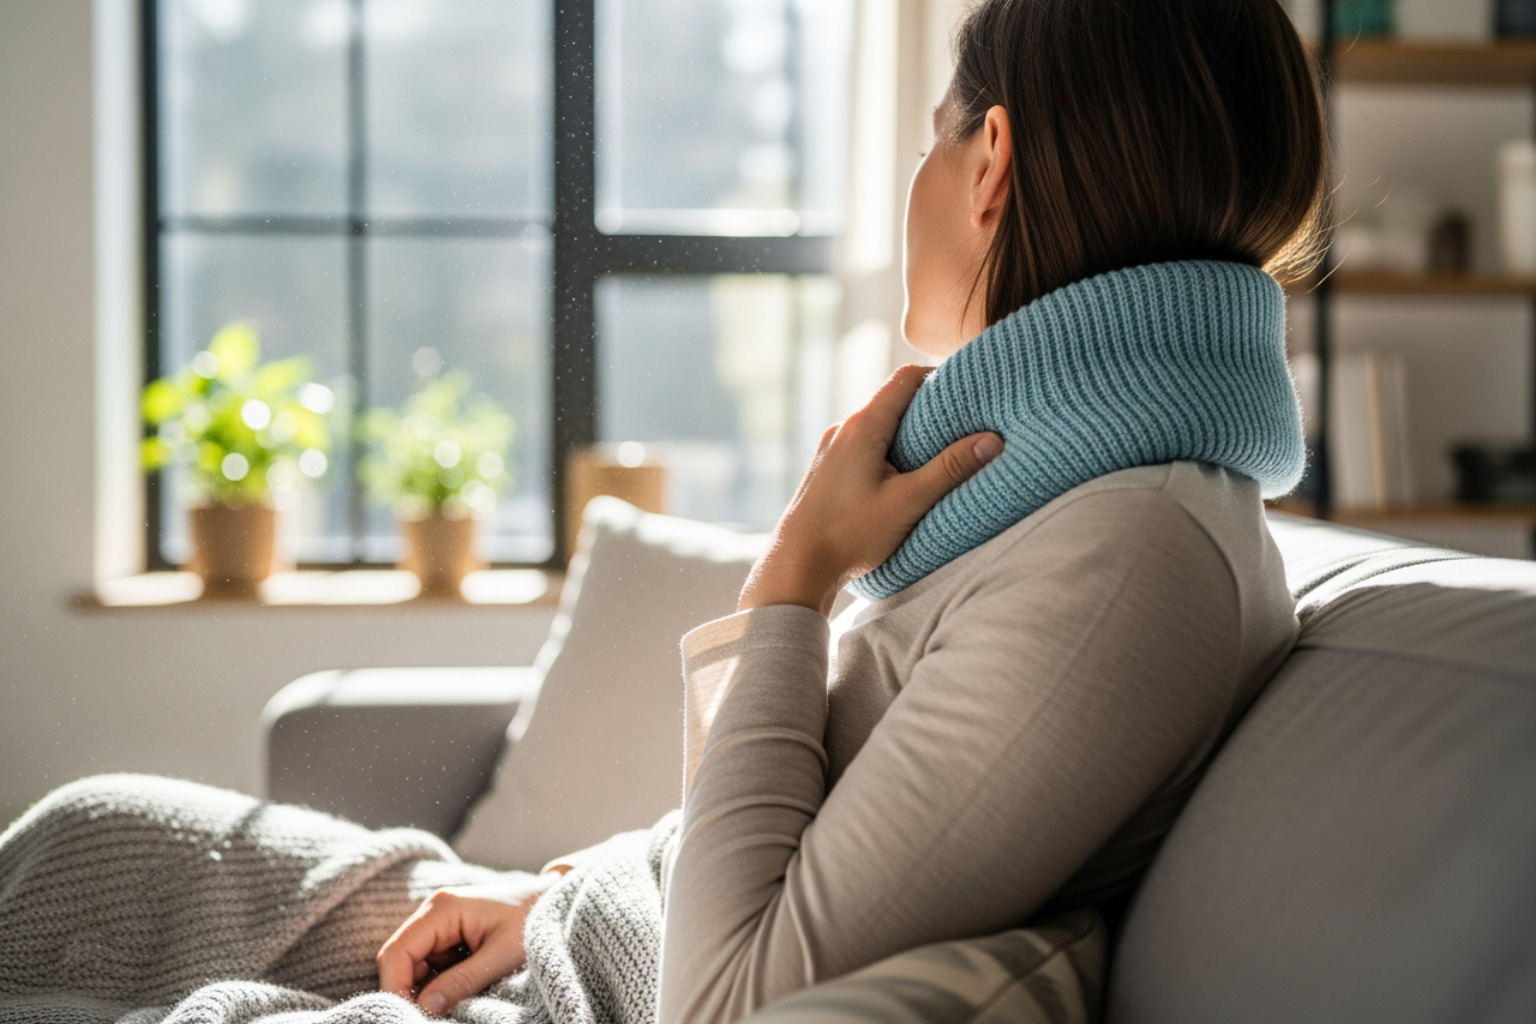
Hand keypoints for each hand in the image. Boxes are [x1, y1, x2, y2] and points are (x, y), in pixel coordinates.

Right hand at [376, 873, 558, 1016]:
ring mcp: (441, 925)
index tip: (409, 1016)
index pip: (396, 952)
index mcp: (443, 909)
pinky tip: (460, 994)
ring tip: (451, 1007)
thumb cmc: (535, 920)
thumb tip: (425, 1008)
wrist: (556, 903)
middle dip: (410, 992)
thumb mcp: (502, 955)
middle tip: (432, 1018)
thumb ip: (462, 981)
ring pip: (414, 967)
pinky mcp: (451, 937)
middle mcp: (435, 913)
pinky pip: (432, 967)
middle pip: (401, 961)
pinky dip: (440, 986)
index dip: (395, 988)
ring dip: (426, 991)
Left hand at [738, 364, 1001, 615]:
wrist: (795, 566)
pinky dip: (886, 451)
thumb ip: (951, 469)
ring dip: (906, 434)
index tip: (969, 390)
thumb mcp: (909, 501)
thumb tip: (993, 440)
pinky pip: (862, 447)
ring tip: (937, 452)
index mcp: (863, 426)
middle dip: (929, 409)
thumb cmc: (851, 533)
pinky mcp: (825, 470)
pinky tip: (900, 477)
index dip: (939, 377)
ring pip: (876, 427)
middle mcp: (843, 429)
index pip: (906, 378)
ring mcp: (830, 450)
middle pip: (892, 401)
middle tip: (963, 424)